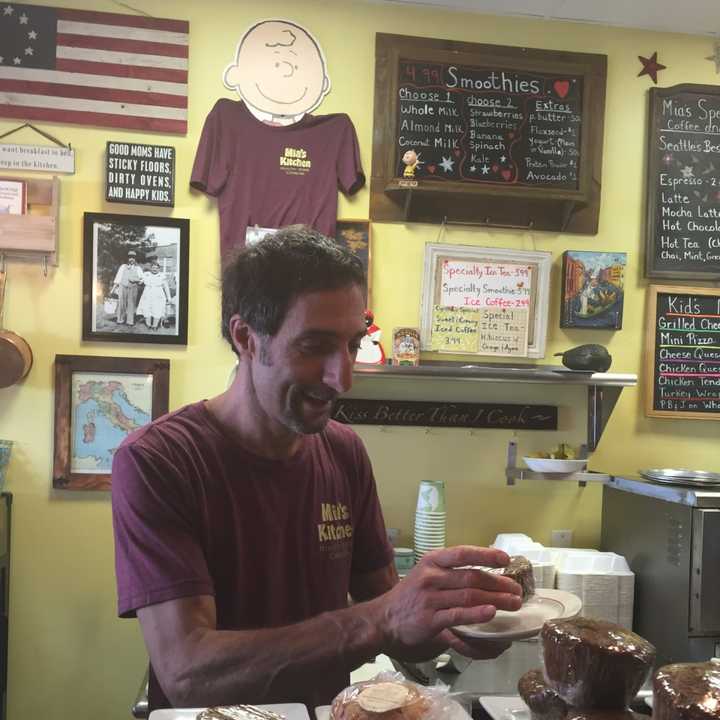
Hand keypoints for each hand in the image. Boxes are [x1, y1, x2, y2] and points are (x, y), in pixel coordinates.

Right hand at [372, 546, 521, 661]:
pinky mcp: (430, 620)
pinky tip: (491, 613)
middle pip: (472, 577)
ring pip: (469, 596)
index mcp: (432, 561)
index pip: (462, 553)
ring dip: (496, 599)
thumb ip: (450, 570)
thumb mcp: (426, 572)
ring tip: (513, 603)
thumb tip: (484, 566)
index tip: (505, 559)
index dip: (485, 555)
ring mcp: (430, 598)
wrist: (384, 618)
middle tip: (516, 590)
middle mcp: (431, 576)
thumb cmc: (411, 594)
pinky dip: (476, 613)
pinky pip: (458, 615)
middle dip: (498, 583)